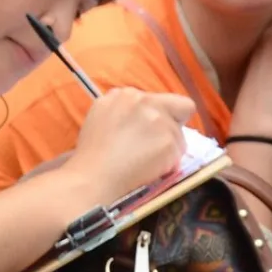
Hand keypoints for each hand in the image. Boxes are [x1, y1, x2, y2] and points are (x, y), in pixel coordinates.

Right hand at [57, 87, 195, 200]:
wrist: (94, 177)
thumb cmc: (91, 153)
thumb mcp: (100, 116)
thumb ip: (123, 107)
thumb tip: (142, 113)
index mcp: (125, 94)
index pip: (158, 98)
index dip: (157, 113)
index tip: (147, 129)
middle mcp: (145, 101)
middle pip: (180, 107)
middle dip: (172, 124)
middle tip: (155, 143)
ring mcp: (159, 121)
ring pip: (179, 134)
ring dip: (168, 147)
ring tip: (146, 161)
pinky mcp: (169, 141)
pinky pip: (178, 152)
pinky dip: (168, 162)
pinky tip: (150, 169)